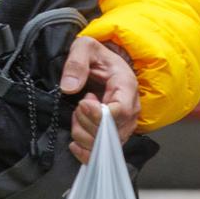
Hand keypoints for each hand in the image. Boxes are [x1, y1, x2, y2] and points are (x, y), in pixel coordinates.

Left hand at [59, 35, 139, 162]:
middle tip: (79, 104)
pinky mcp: (116, 133)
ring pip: (105, 144)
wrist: (103, 62)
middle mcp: (130, 107)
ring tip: (79, 113)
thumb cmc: (96, 55)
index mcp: (126, 85)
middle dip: (86, 122)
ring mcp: (125, 123)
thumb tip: (69, 87)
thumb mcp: (84, 47)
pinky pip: (103, 152)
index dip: (98, 114)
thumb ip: (76, 63)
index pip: (120, 111)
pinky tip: (75, 143)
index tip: (82, 104)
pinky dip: (86, 151)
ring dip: (83, 133)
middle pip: (112, 131)